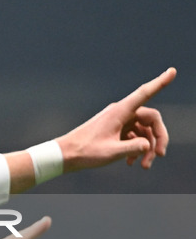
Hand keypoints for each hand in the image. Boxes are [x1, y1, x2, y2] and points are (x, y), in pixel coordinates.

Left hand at [57, 67, 175, 171]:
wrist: (65, 155)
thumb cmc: (85, 152)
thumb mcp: (112, 152)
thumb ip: (133, 148)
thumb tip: (148, 146)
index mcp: (120, 111)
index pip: (145, 93)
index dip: (160, 82)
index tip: (173, 71)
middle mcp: (121, 113)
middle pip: (151, 119)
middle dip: (157, 138)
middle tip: (159, 156)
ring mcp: (118, 121)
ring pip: (142, 131)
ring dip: (146, 148)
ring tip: (143, 166)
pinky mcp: (114, 130)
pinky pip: (133, 136)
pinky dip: (136, 148)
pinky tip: (132, 163)